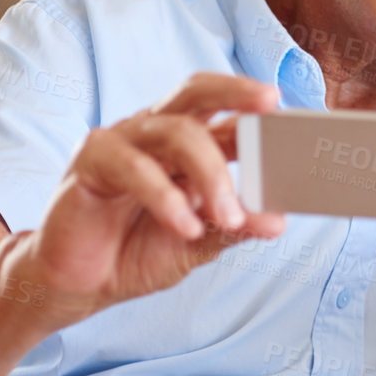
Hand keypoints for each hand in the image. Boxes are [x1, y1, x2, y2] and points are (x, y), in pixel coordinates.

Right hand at [16, 73, 285, 319]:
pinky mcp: (89, 161)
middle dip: (235, 91)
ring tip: (228, 216)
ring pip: (174, 132)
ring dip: (210, 174)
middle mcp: (155, 132)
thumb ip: (233, 228)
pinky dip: (165, 195)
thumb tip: (278, 221)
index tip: (295, 117)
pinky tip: (185, 225)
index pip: (227, 114)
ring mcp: (122, 141)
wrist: (80, 284)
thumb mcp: (197, 243)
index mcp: (186, 144)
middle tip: (269, 106)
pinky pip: (132, 165)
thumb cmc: (137, 251)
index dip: (260, 111)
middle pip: (196, 92)